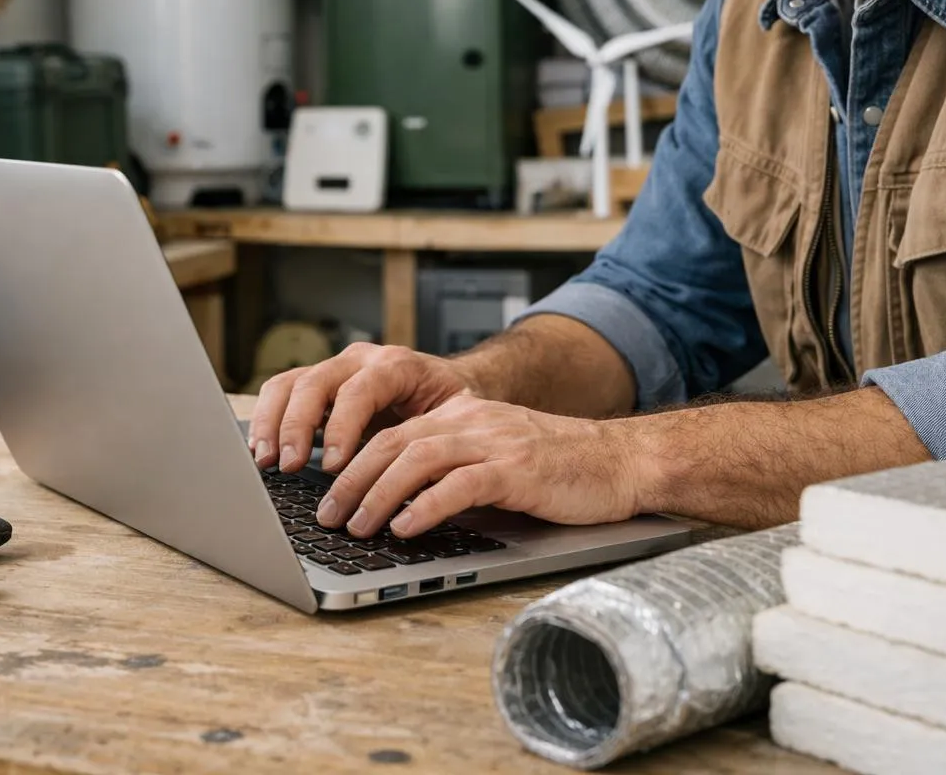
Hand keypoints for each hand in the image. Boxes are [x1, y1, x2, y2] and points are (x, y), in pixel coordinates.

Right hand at [248, 343, 479, 474]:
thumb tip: (412, 486)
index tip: (333, 466)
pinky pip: (281, 393)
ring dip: (272, 423)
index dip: (342, 427)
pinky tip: (261, 451)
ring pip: (290, 384)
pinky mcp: (317, 384)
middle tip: (289, 465)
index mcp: (396, 365)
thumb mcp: (453, 422)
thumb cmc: (453, 408)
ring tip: (265, 461)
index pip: (359, 389)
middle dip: (297, 426)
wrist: (448, 386)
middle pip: (315, 382)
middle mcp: (360, 360)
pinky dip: (267, 420)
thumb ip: (430, 442)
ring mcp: (334, 369)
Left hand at [313, 395, 649, 538]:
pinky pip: (460, 484)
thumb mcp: (494, 460)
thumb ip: (451, 472)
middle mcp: (472, 422)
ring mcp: (494, 442)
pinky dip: (426, 506)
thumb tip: (396, 507)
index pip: (391, 431)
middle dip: (351, 480)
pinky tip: (405, 528)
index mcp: (461, 416)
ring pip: (417, 459)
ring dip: (378, 494)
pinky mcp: (517, 470)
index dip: (352, 461)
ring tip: (357, 526)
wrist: (619, 461)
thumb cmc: (557, 470)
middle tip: (327, 516)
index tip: (326, 493)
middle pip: (392, 443)